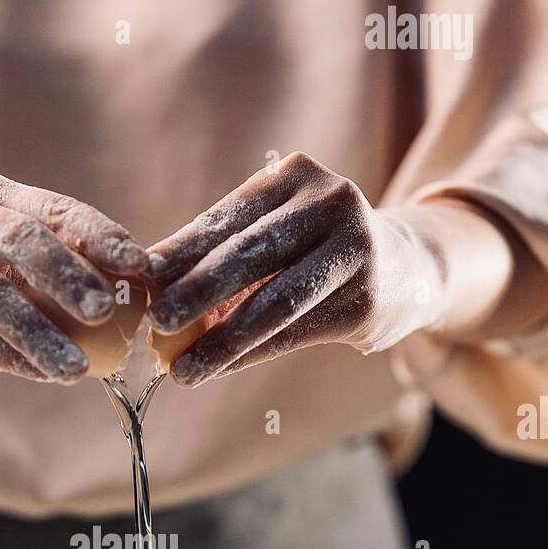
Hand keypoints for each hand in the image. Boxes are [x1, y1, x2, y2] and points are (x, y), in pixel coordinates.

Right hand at [0, 173, 147, 381]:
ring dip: (39, 333)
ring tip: (78, 368)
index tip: (143, 268)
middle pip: (23, 242)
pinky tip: (38, 375)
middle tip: (110, 313)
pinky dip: (4, 355)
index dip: (102, 237)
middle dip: (71, 277)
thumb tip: (124, 296)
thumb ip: (37, 260)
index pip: (55, 210)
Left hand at [146, 153, 452, 386]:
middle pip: (250, 255)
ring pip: (275, 303)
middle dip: (197, 293)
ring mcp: (356, 251)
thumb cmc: (314, 248)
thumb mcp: (274, 231)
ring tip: (181, 370)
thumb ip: (221, 250)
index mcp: (295, 176)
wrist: (406, 267)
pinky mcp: (367, 301)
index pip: (228, 216)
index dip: (182, 249)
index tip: (141, 278)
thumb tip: (149, 285)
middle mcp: (331, 203)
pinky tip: (217, 371)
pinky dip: (250, 355)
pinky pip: (295, 333)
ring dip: (221, 341)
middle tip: (155, 324)